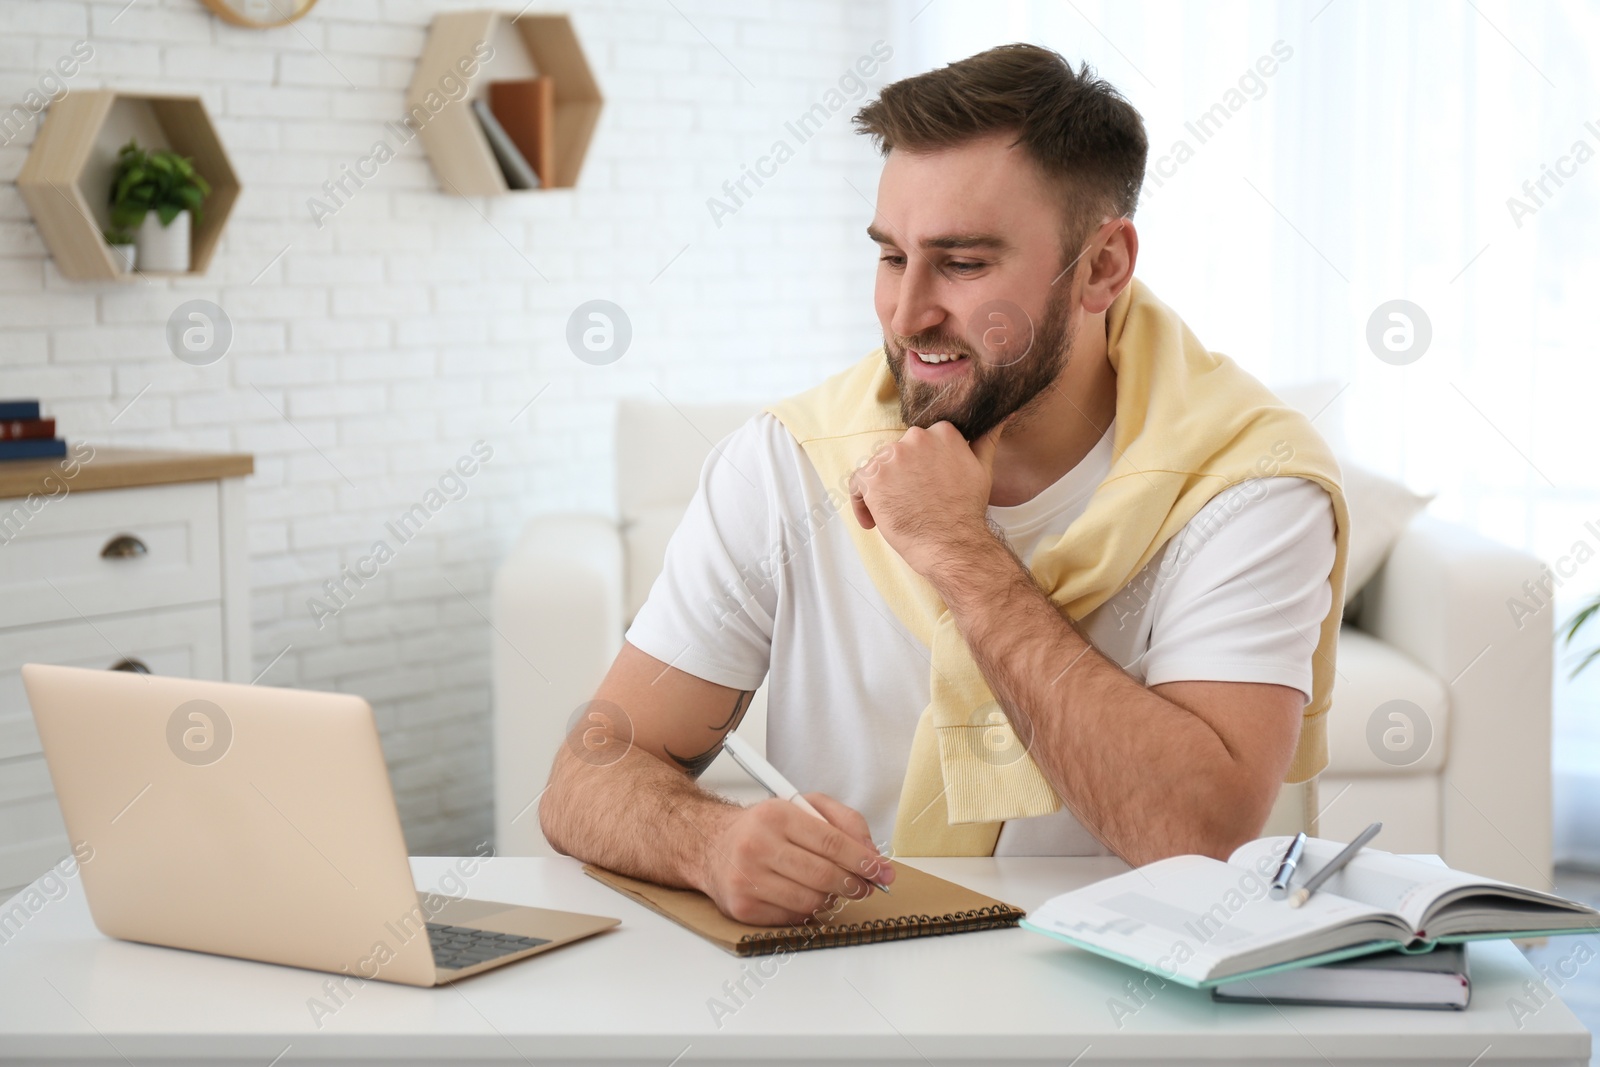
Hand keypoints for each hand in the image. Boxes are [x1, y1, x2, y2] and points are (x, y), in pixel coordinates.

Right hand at [695, 792, 894, 924]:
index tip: (882, 870)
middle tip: (867, 886)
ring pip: (810, 900)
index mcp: (776, 816)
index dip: (863, 860)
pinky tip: (807, 897)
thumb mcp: (802, 807)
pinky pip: (791, 918)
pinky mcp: (742, 907)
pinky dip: (808, 911)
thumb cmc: (763, 827)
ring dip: (832, 899)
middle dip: (855, 884)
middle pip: (824, 875)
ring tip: (835, 889)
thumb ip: (843, 821)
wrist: (712, 845)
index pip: (831, 842)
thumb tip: (871, 852)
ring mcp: (747, 879)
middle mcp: (757, 846)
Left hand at [850, 421, 1004, 577]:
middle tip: (911, 502)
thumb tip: (1002, 416)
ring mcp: (892, 457)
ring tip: (893, 514)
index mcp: (942, 432)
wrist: (951, 543)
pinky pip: (857, 484)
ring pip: (878, 467)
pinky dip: (861, 502)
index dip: (920, 465)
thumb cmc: (966, 511)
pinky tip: (873, 521)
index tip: (924, 483)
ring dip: (882, 489)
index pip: (921, 441)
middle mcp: (915, 438)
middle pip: (898, 454)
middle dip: (901, 476)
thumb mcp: (982, 469)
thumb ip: (986, 440)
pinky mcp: (873, 478)